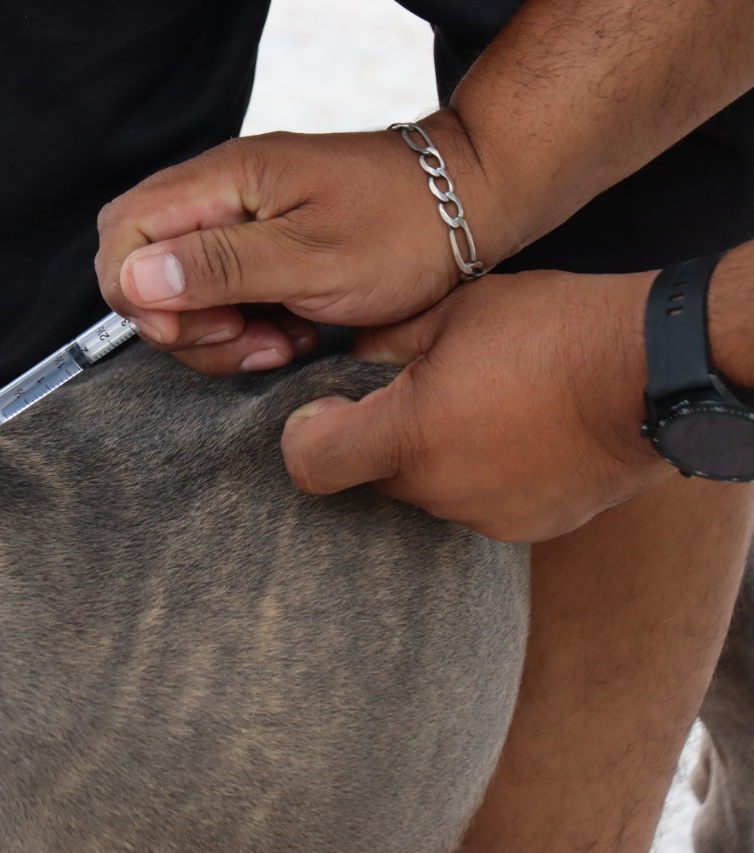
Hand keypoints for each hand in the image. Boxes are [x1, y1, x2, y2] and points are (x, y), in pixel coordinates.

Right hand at [95, 113, 510, 376]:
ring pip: (177, 291)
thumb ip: (220, 267)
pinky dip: (243, 329)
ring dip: (217, 335)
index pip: (123, 234)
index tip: (197, 330)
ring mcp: (236, 221)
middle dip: (181, 323)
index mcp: (223, 181)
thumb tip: (133, 278)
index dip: (138, 294)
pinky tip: (291, 335)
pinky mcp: (258, 248)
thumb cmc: (403, 228)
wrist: (468, 207)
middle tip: (245, 342)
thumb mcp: (312, 260)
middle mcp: (218, 194)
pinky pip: (218, 296)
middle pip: (141, 267)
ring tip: (282, 344)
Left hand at [280, 270, 674, 542]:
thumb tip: (352, 358)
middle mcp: (439, 489)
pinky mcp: (526, 529)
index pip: (311, 465)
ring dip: (436, 458)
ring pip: (428, 491)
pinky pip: (477, 505)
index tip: (324, 410)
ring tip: (482, 409)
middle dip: (383, 440)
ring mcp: (484, 516)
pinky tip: (515, 436)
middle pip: (374, 476)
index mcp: (409, 435)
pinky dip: (482, 477)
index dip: (304, 438)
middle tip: (424, 393)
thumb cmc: (554, 328)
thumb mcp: (454, 310)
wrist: (654, 371)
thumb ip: (386, 342)